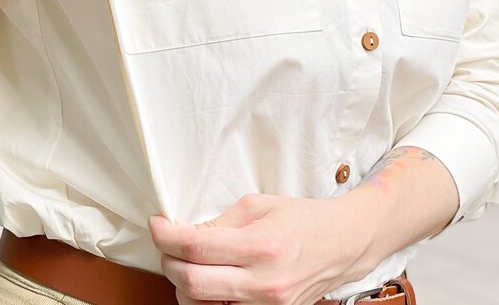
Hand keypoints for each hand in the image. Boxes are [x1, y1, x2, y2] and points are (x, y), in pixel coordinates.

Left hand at [149, 193, 368, 304]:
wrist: (342, 245)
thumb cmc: (301, 219)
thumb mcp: (257, 205)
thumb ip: (219, 222)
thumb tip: (184, 233)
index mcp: (260, 245)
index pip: (195, 247)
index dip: (165, 236)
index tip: (157, 225)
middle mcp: (263, 283)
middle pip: (192, 283)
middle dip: (168, 262)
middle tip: (167, 244)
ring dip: (184, 284)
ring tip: (187, 263)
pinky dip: (207, 301)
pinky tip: (209, 281)